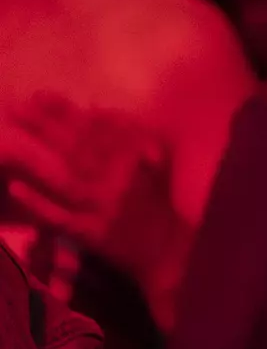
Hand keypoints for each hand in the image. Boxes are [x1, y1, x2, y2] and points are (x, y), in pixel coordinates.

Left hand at [0, 93, 186, 293]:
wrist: (169, 254)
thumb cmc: (159, 205)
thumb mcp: (160, 164)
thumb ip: (138, 136)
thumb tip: (100, 110)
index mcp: (136, 164)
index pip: (98, 133)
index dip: (68, 113)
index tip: (41, 94)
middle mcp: (119, 184)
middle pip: (78, 151)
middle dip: (46, 128)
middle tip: (16, 108)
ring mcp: (104, 210)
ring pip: (67, 181)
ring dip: (37, 160)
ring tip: (9, 140)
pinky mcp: (93, 235)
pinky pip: (62, 218)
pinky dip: (39, 204)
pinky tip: (15, 188)